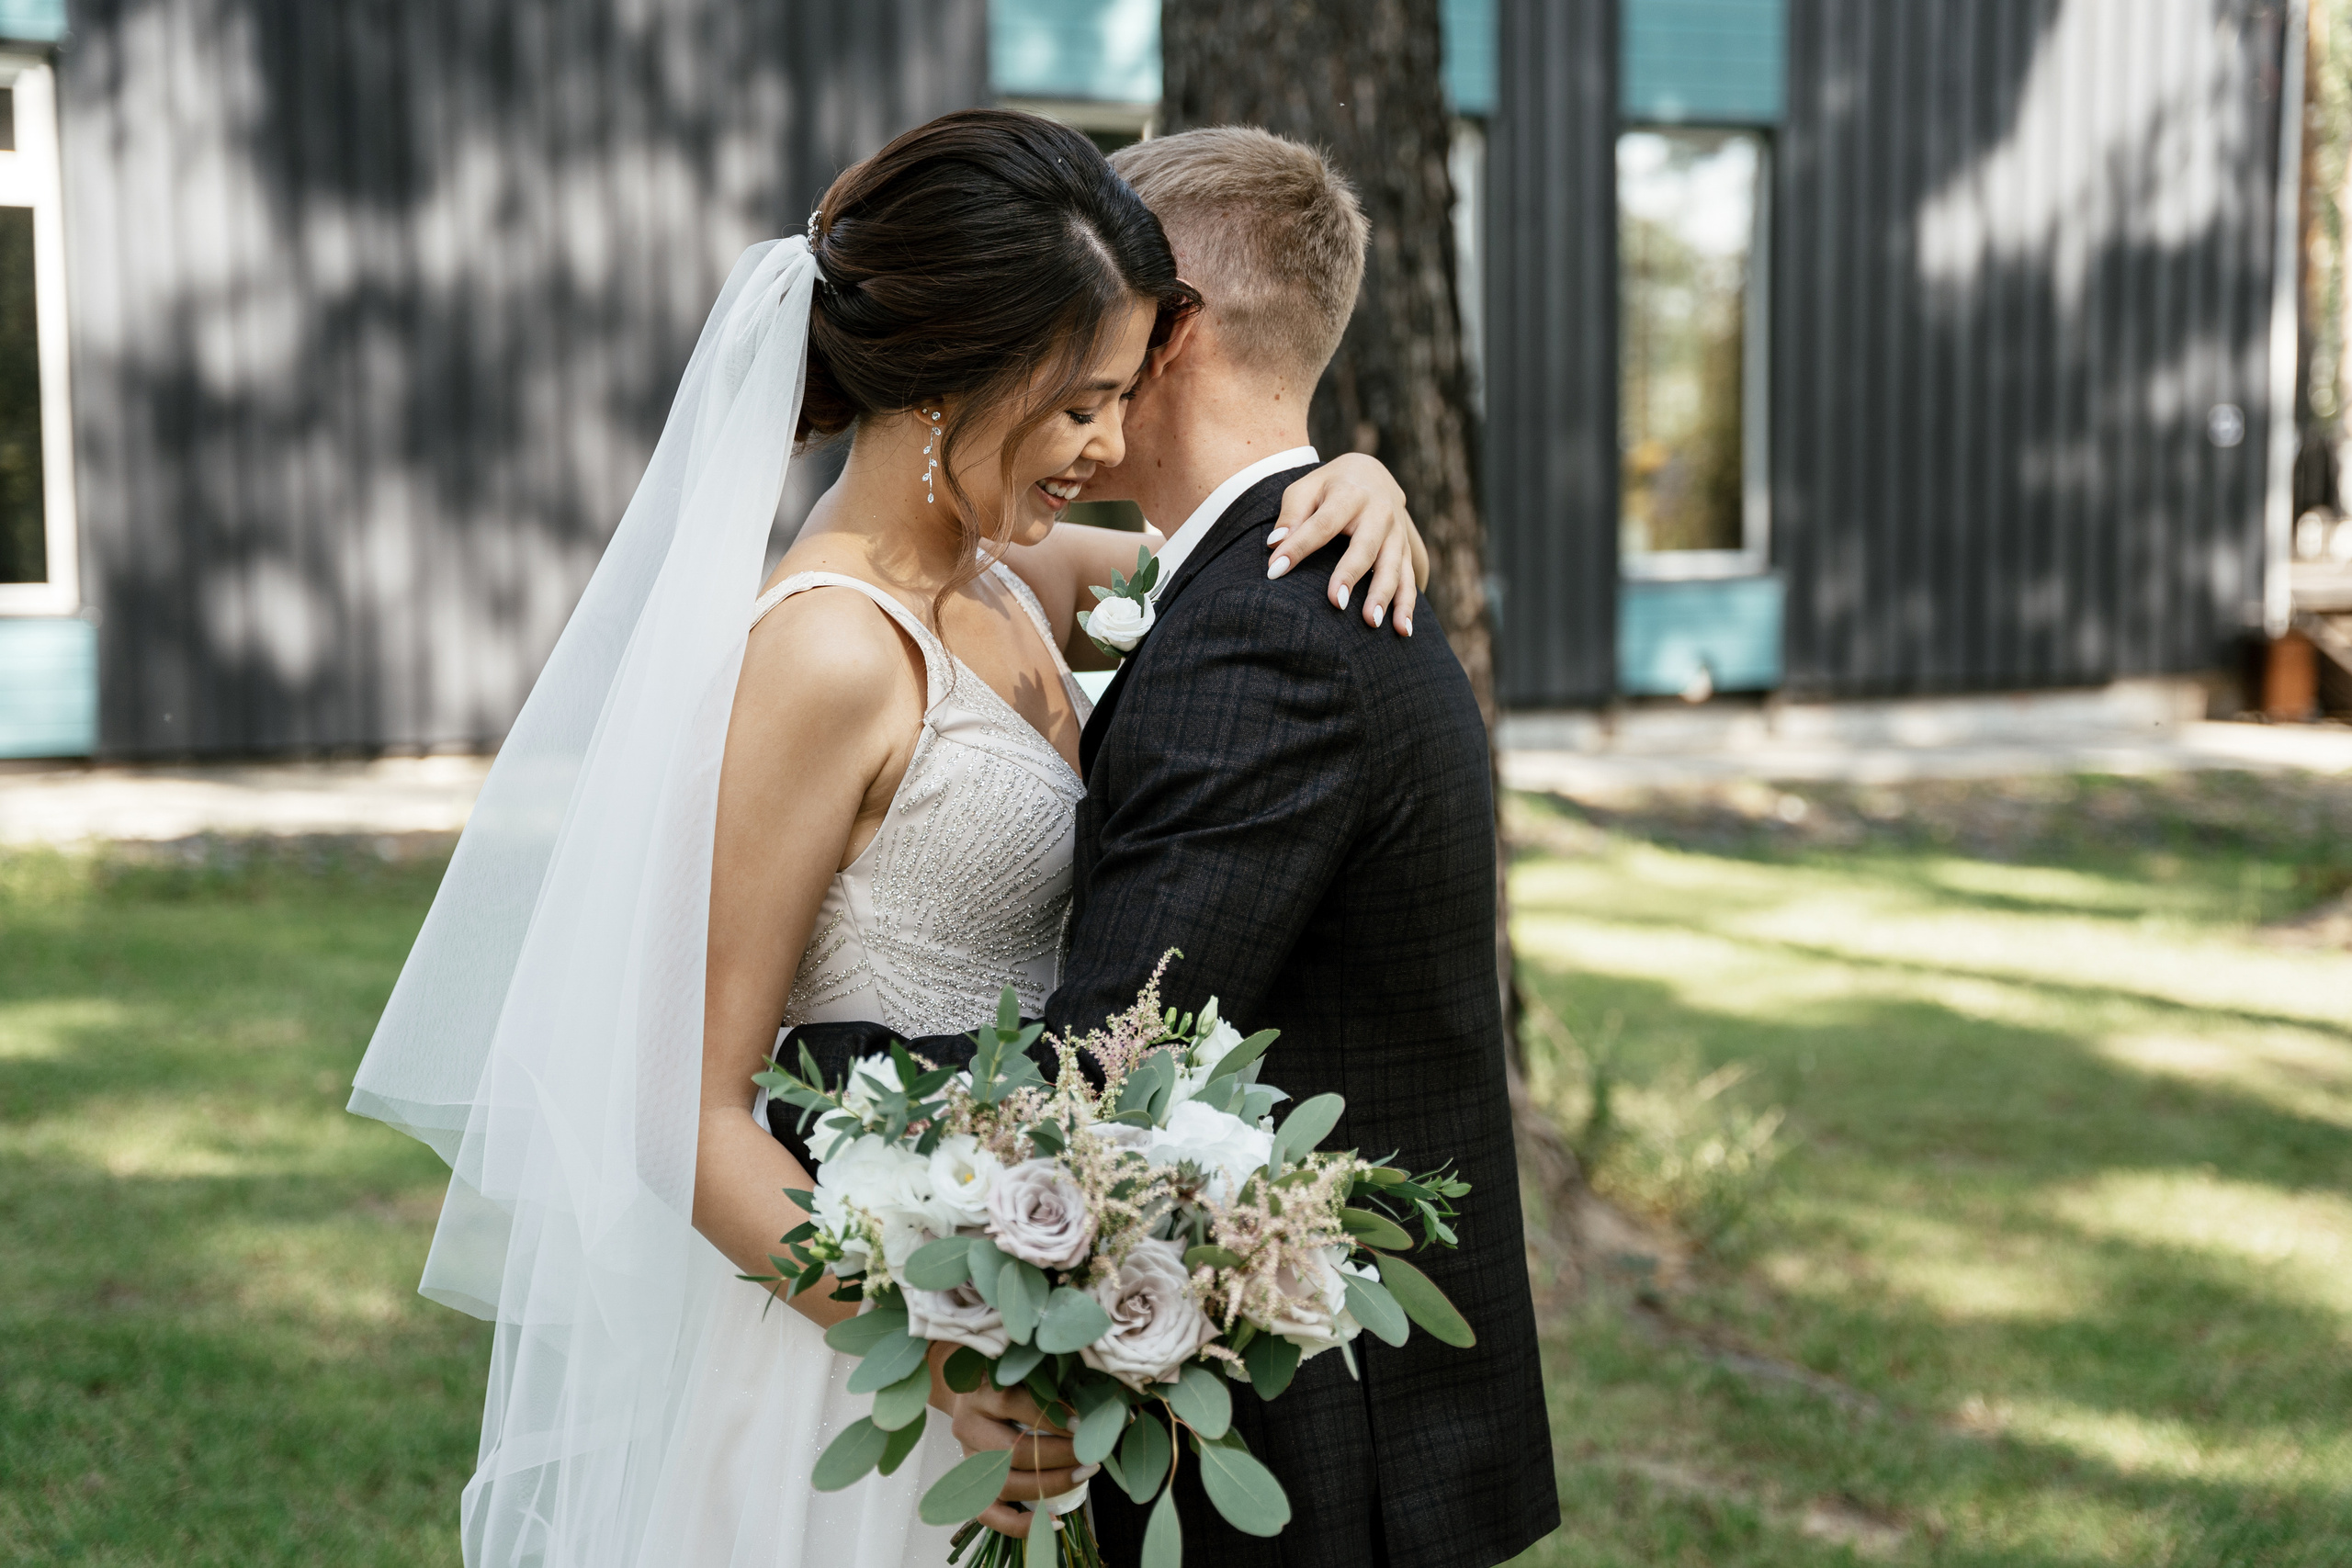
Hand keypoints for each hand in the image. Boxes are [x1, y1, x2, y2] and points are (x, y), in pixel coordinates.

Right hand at [950, 1382, 1095, 1538]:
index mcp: (980, 1394)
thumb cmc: (1006, 1385)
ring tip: (1083, 1474)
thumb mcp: (1022, 1376)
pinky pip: (992, 1515)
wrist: (969, 1396)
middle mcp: (968, 1427)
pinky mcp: (971, 1487)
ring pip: (1007, 1484)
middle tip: (1090, 1454)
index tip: (1081, 1425)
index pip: (1014, 1404)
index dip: (1051, 1417)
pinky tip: (1054, 1521)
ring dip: (1051, 1484)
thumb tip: (1090, 1414)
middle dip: (1060, 1455)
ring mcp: (967, 1461)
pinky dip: (1023, 1524)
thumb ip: (1048, 1389)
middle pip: (1014, 1450)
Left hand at [1268, 453, 1427, 636]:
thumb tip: (1274, 544)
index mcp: (1348, 494)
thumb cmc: (1328, 488)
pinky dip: (1407, 605)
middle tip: (1336, 603)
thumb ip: (1291, 515)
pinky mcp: (1406, 551)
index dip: (1298, 547)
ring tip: (1371, 623)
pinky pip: (1409, 580)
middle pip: (1364, 548)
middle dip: (1351, 575)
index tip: (1274, 570)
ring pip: (1392, 567)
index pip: (1320, 524)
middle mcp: (1378, 513)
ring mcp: (1396, 534)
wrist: (1372, 475)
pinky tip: (1402, 630)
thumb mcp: (1305, 489)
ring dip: (1384, 596)